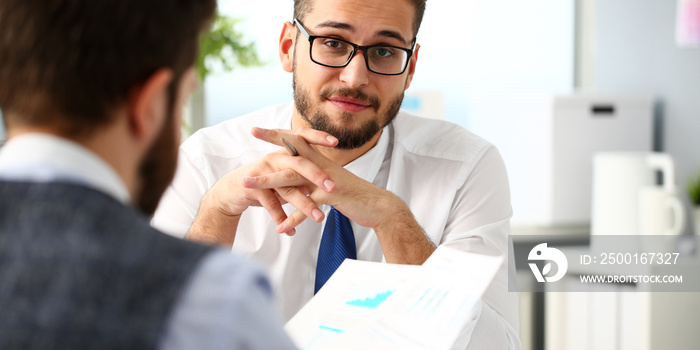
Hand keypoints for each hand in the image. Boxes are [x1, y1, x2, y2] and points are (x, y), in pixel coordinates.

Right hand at [187, 127, 337, 244]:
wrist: (233, 190)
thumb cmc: (264, 182)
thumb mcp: (284, 176)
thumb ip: (303, 177)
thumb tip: (326, 182)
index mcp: (284, 152)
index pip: (303, 138)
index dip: (318, 137)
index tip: (336, 142)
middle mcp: (274, 158)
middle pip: (299, 164)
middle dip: (317, 176)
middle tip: (333, 187)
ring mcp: (263, 171)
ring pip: (287, 189)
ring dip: (304, 205)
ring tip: (319, 218)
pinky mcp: (252, 187)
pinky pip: (271, 204)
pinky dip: (282, 219)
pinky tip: (290, 231)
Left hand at [244, 128, 405, 231]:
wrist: (378, 206)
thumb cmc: (354, 195)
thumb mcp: (331, 182)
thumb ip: (314, 178)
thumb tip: (298, 178)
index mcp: (320, 162)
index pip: (297, 142)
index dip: (278, 134)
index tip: (258, 129)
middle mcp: (321, 167)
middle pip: (291, 153)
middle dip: (269, 142)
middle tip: (250, 131)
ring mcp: (325, 181)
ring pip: (291, 179)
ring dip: (267, 182)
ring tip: (246, 185)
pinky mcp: (331, 197)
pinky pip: (307, 208)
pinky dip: (292, 218)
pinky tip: (279, 227)